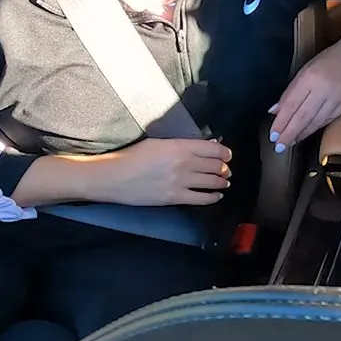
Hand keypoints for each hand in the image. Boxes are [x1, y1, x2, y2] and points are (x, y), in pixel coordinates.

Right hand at [82, 138, 232, 206]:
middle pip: (215, 166)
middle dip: (224, 169)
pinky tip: (216, 196)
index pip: (213, 149)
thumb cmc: (133, 156)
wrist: (113, 176)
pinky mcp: (174, 198)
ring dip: (221, 182)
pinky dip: (212, 197)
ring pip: (211, 182)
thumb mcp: (158, 142)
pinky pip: (201, 198)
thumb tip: (206, 146)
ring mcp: (181, 182)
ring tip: (224, 182)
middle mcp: (184, 163)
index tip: (227, 156)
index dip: (224, 153)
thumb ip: (183, 144)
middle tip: (226, 170)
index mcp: (180, 146)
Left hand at [268, 23, 340, 151]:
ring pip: (316, 121)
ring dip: (302, 133)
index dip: (281, 122)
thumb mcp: (305, 69)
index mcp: (310, 77)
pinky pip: (328, 120)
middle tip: (278, 146)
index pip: (291, 104)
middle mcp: (323, 89)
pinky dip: (316, 128)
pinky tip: (307, 133)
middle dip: (289, 133)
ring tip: (291, 142)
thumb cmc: (329, 59)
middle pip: (303, 117)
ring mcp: (337, 98)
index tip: (273, 135)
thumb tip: (275, 110)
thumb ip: (291, 91)